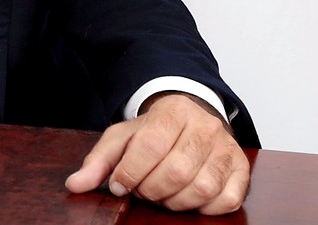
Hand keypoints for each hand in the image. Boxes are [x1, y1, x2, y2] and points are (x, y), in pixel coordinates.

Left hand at [65, 92, 250, 214]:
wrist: (189, 122)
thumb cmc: (154, 133)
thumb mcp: (122, 138)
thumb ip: (98, 161)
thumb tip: (75, 185)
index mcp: (174, 110)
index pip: (151, 145)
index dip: (131, 171)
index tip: (120, 184)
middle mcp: (205, 125)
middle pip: (177, 170)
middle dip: (152, 189)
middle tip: (143, 190)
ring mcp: (227, 147)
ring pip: (202, 187)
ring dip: (175, 201)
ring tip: (162, 194)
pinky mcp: (242, 169)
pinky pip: (228, 200)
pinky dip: (204, 208)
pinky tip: (187, 199)